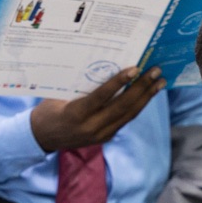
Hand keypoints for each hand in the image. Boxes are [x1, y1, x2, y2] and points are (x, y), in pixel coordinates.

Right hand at [30, 67, 165, 151]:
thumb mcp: (59, 95)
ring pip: (128, 115)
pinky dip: (137, 106)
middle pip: (122, 106)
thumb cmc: (49, 109)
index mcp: (76, 114)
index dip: (119, 82)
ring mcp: (100, 135)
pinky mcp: (106, 137)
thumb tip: (105, 64)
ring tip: (159, 83)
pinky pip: (125, 120)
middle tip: (156, 72)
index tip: (135, 68)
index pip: (102, 97)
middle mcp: (91, 127)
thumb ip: (81, 86)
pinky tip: (147, 94)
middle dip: (142, 88)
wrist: (42, 137)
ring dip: (146, 97)